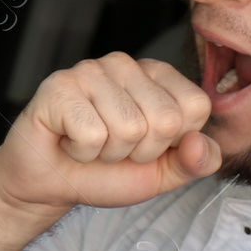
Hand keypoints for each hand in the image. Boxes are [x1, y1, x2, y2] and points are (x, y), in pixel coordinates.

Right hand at [0, 52, 218, 213]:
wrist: (50, 185)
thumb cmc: (104, 171)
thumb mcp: (162, 172)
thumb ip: (196, 162)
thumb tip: (201, 144)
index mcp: (157, 76)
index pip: (196, 107)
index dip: (171, 143)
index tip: (143, 146)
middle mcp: (126, 65)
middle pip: (164, 120)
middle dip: (139, 152)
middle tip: (111, 147)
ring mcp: (91, 70)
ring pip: (128, 128)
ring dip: (107, 153)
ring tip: (89, 143)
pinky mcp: (60, 86)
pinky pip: (92, 134)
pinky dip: (81, 152)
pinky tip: (68, 140)